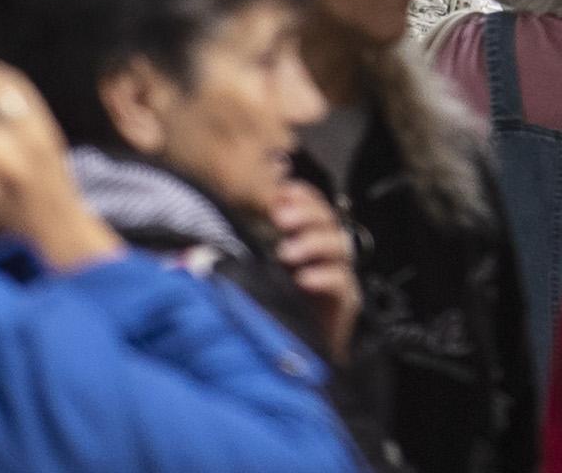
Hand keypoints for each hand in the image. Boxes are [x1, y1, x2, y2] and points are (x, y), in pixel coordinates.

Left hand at [263, 173, 362, 362]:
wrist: (291, 368)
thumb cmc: (270, 318)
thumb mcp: (255, 280)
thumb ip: (245, 256)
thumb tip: (216, 231)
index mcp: (305, 245)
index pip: (313, 209)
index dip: (301, 198)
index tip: (280, 193)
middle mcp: (325, 258)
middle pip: (329, 222)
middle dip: (306, 215)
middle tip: (280, 218)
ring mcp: (338, 280)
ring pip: (340, 247)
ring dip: (313, 244)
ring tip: (286, 253)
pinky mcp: (345, 304)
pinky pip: (342, 283)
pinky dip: (324, 277)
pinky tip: (303, 280)